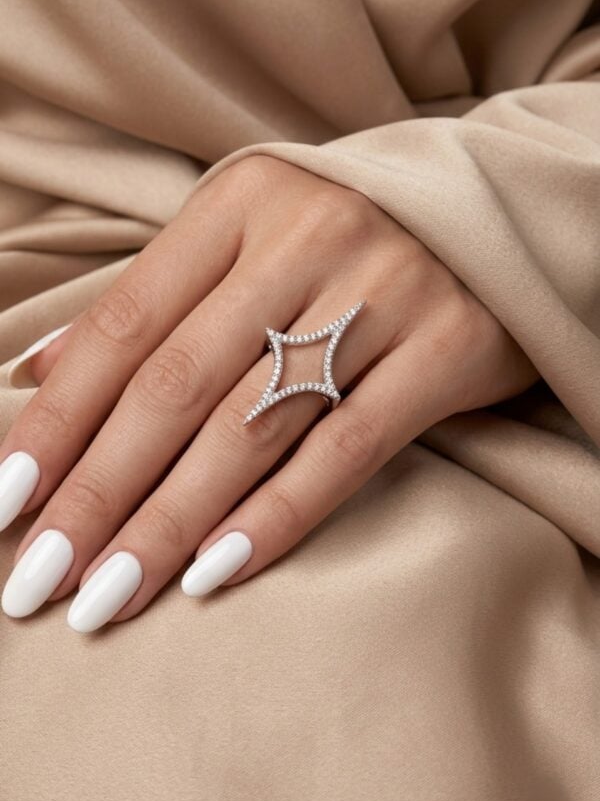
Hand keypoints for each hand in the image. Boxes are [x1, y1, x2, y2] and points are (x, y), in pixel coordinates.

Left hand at [0, 156, 537, 630]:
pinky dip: (276, 516)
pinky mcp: (446, 347)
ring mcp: (380, 294)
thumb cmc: (346, 238)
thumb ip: (150, 302)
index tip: (2, 502)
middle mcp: (304, 240)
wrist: (493, 216)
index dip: (56, 421)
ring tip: (106, 594)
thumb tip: (36, 371)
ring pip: (252, 427)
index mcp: (239, 206)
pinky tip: (213, 573)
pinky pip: (347, 448)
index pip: (124, 327)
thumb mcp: (244, 240)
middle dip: (96, 492)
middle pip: (176, 387)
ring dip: (168, 522)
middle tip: (39, 578)